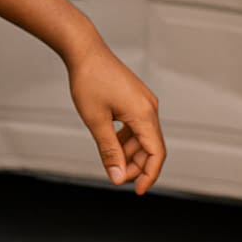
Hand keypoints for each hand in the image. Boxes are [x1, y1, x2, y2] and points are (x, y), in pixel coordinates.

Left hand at [68, 45, 164, 194]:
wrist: (85, 50)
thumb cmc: (89, 80)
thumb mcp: (96, 121)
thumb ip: (108, 151)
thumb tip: (117, 177)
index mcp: (144, 114)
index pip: (156, 154)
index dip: (148, 176)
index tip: (136, 191)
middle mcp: (150, 108)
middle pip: (151, 147)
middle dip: (135, 166)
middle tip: (115, 176)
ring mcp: (144, 102)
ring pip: (143, 137)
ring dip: (130, 153)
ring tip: (111, 161)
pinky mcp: (136, 98)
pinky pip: (137, 125)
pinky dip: (127, 138)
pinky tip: (112, 143)